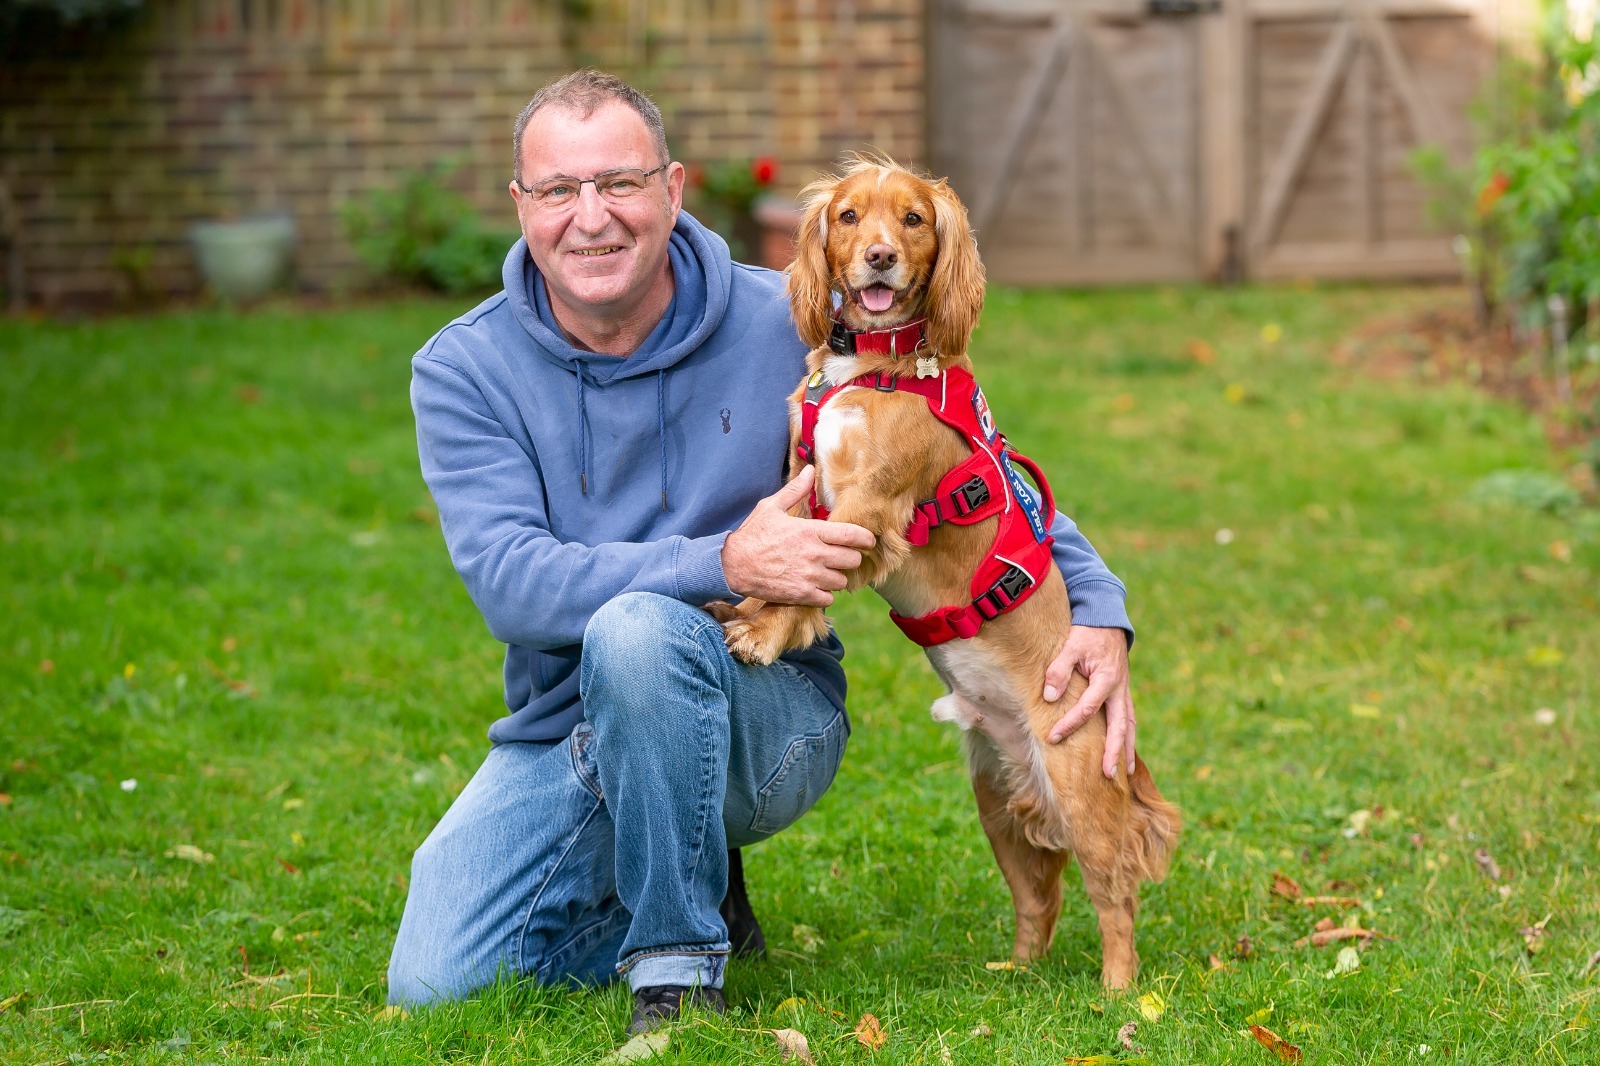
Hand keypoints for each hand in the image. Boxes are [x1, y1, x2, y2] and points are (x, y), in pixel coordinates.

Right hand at [722, 466, 875, 606]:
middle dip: (850, 557)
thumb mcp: (771, 507)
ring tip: (825, 572)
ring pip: (842, 580)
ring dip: (836, 576)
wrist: (732, 565)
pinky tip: (815, 586)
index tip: (868, 540)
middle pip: (853, 560)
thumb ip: (795, 491)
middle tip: (841, 556)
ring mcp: (809, 577)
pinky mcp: (801, 595)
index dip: (866, 538)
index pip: (852, 535)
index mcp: (810, 531)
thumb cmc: (752, 535)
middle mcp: (814, 555)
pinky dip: (825, 594)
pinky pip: (828, 599)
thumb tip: (810, 470)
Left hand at [1042, 625, 1134, 777]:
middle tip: (1107, 774)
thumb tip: (1049, 697)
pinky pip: (1127, 719)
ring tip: (1123, 772)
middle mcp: (1120, 689)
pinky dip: (1126, 737)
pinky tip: (1123, 753)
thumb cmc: (1086, 633)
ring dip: (1125, 749)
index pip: (1087, 709)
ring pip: (1128, 725)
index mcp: (1107, 678)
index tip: (1052, 737)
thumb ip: (1059, 671)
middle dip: (1113, 751)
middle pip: (1119, 726)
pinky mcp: (1122, 693)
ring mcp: (1124, 692)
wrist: (1106, 620)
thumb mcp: (1070, 646)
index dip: (1069, 724)